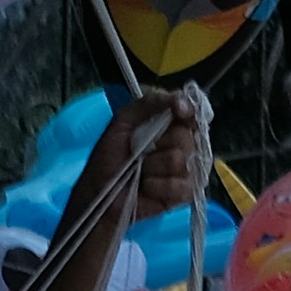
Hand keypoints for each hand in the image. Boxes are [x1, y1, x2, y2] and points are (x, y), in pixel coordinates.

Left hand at [73, 82, 214, 239]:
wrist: (99, 193)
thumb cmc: (108, 158)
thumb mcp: (123, 120)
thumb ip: (150, 103)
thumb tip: (181, 98)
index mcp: (170, 126)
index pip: (192, 113)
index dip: (188, 111)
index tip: (179, 111)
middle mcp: (182, 147)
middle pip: (187, 137)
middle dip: (161, 143)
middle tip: (142, 151)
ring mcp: (186, 171)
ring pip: (182, 161)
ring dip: (154, 167)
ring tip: (141, 172)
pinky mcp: (184, 193)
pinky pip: (181, 185)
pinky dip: (159, 186)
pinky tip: (147, 188)